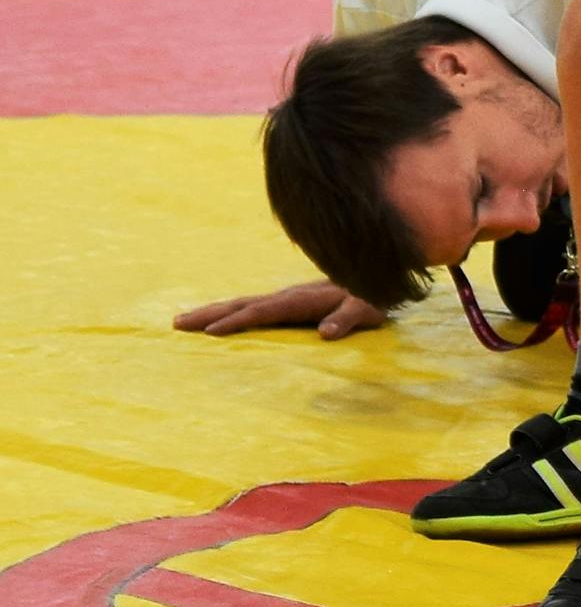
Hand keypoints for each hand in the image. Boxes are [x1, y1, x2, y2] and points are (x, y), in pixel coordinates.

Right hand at [173, 280, 386, 339]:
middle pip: (242, 304)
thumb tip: (326, 333)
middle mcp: (288, 295)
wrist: (377, 274)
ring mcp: (285, 297)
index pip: (263, 312)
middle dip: (210, 314)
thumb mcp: (368, 308)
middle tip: (177, 323)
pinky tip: (216, 319)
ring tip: (181, 320)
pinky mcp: (287, 300)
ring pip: (242, 303)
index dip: (237, 322)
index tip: (210, 332)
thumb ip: (349, 319)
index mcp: (302, 299)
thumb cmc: (374, 296)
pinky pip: (251, 307)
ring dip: (212, 311)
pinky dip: (229, 312)